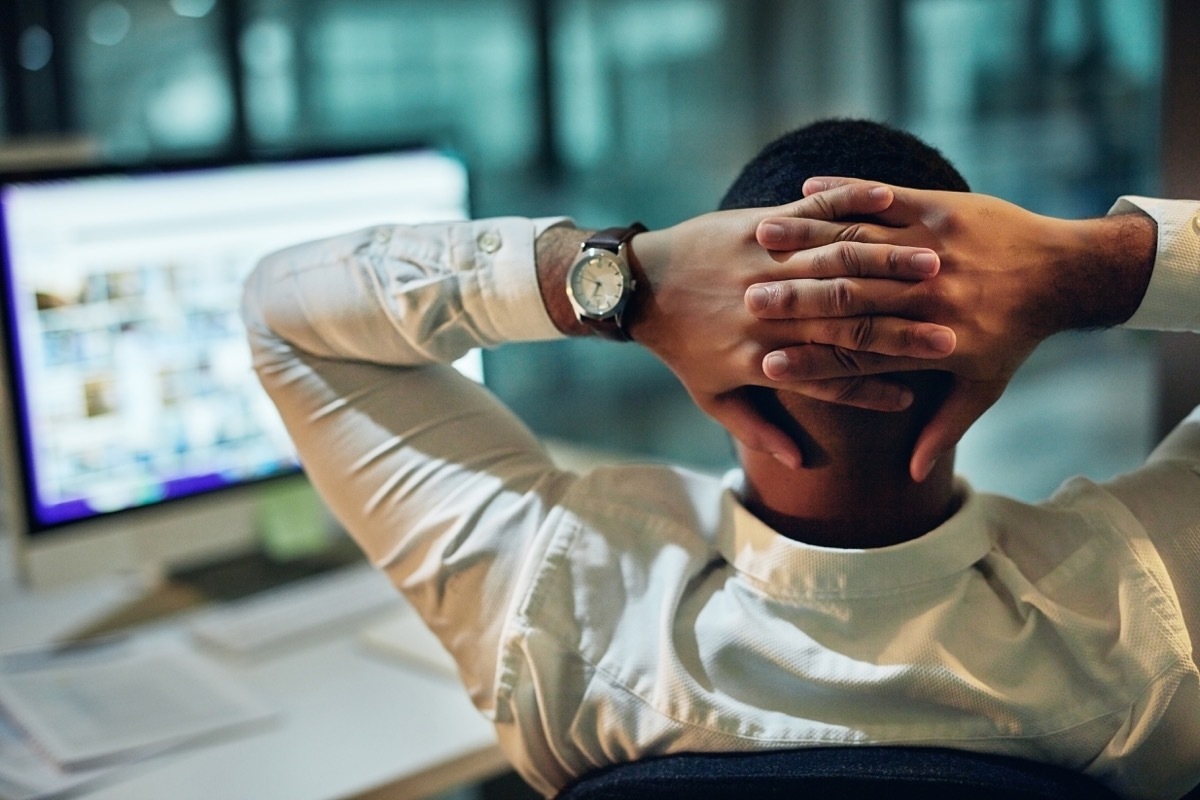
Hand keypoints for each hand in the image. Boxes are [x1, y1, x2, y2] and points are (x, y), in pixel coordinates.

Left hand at [625, 194, 957, 468]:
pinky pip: (812, 214)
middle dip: (900, 329)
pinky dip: (852, 206)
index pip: (829, 376)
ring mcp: (765, 265)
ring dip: (890, 264)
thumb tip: (800, 464)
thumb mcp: (712, 396)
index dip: (871, 390)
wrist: (640, 284)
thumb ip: (758, 430)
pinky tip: (890, 205)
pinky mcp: (760, 227)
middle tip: (949, 334)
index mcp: (760, 357)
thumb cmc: (679, 346)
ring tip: (935, 269)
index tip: (911, 398)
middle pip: (845, 321)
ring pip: (837, 265)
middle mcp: (768, 313)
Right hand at [747, 177, 1154, 479]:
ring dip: (805, 239)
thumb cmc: (1017, 335)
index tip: (764, 366)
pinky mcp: (941, 209)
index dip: (809, 363)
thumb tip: (912, 476)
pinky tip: (803, 187)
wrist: (1062, 273)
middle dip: (792, 298)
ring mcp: (933, 247)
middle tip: (744, 302)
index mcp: (934, 342)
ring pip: (857, 243)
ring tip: (759, 241)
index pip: (857, 357)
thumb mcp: (985, 386)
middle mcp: (930, 296)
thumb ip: (944, 429)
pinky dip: (842, 192)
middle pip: (846, 298)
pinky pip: (883, 198)